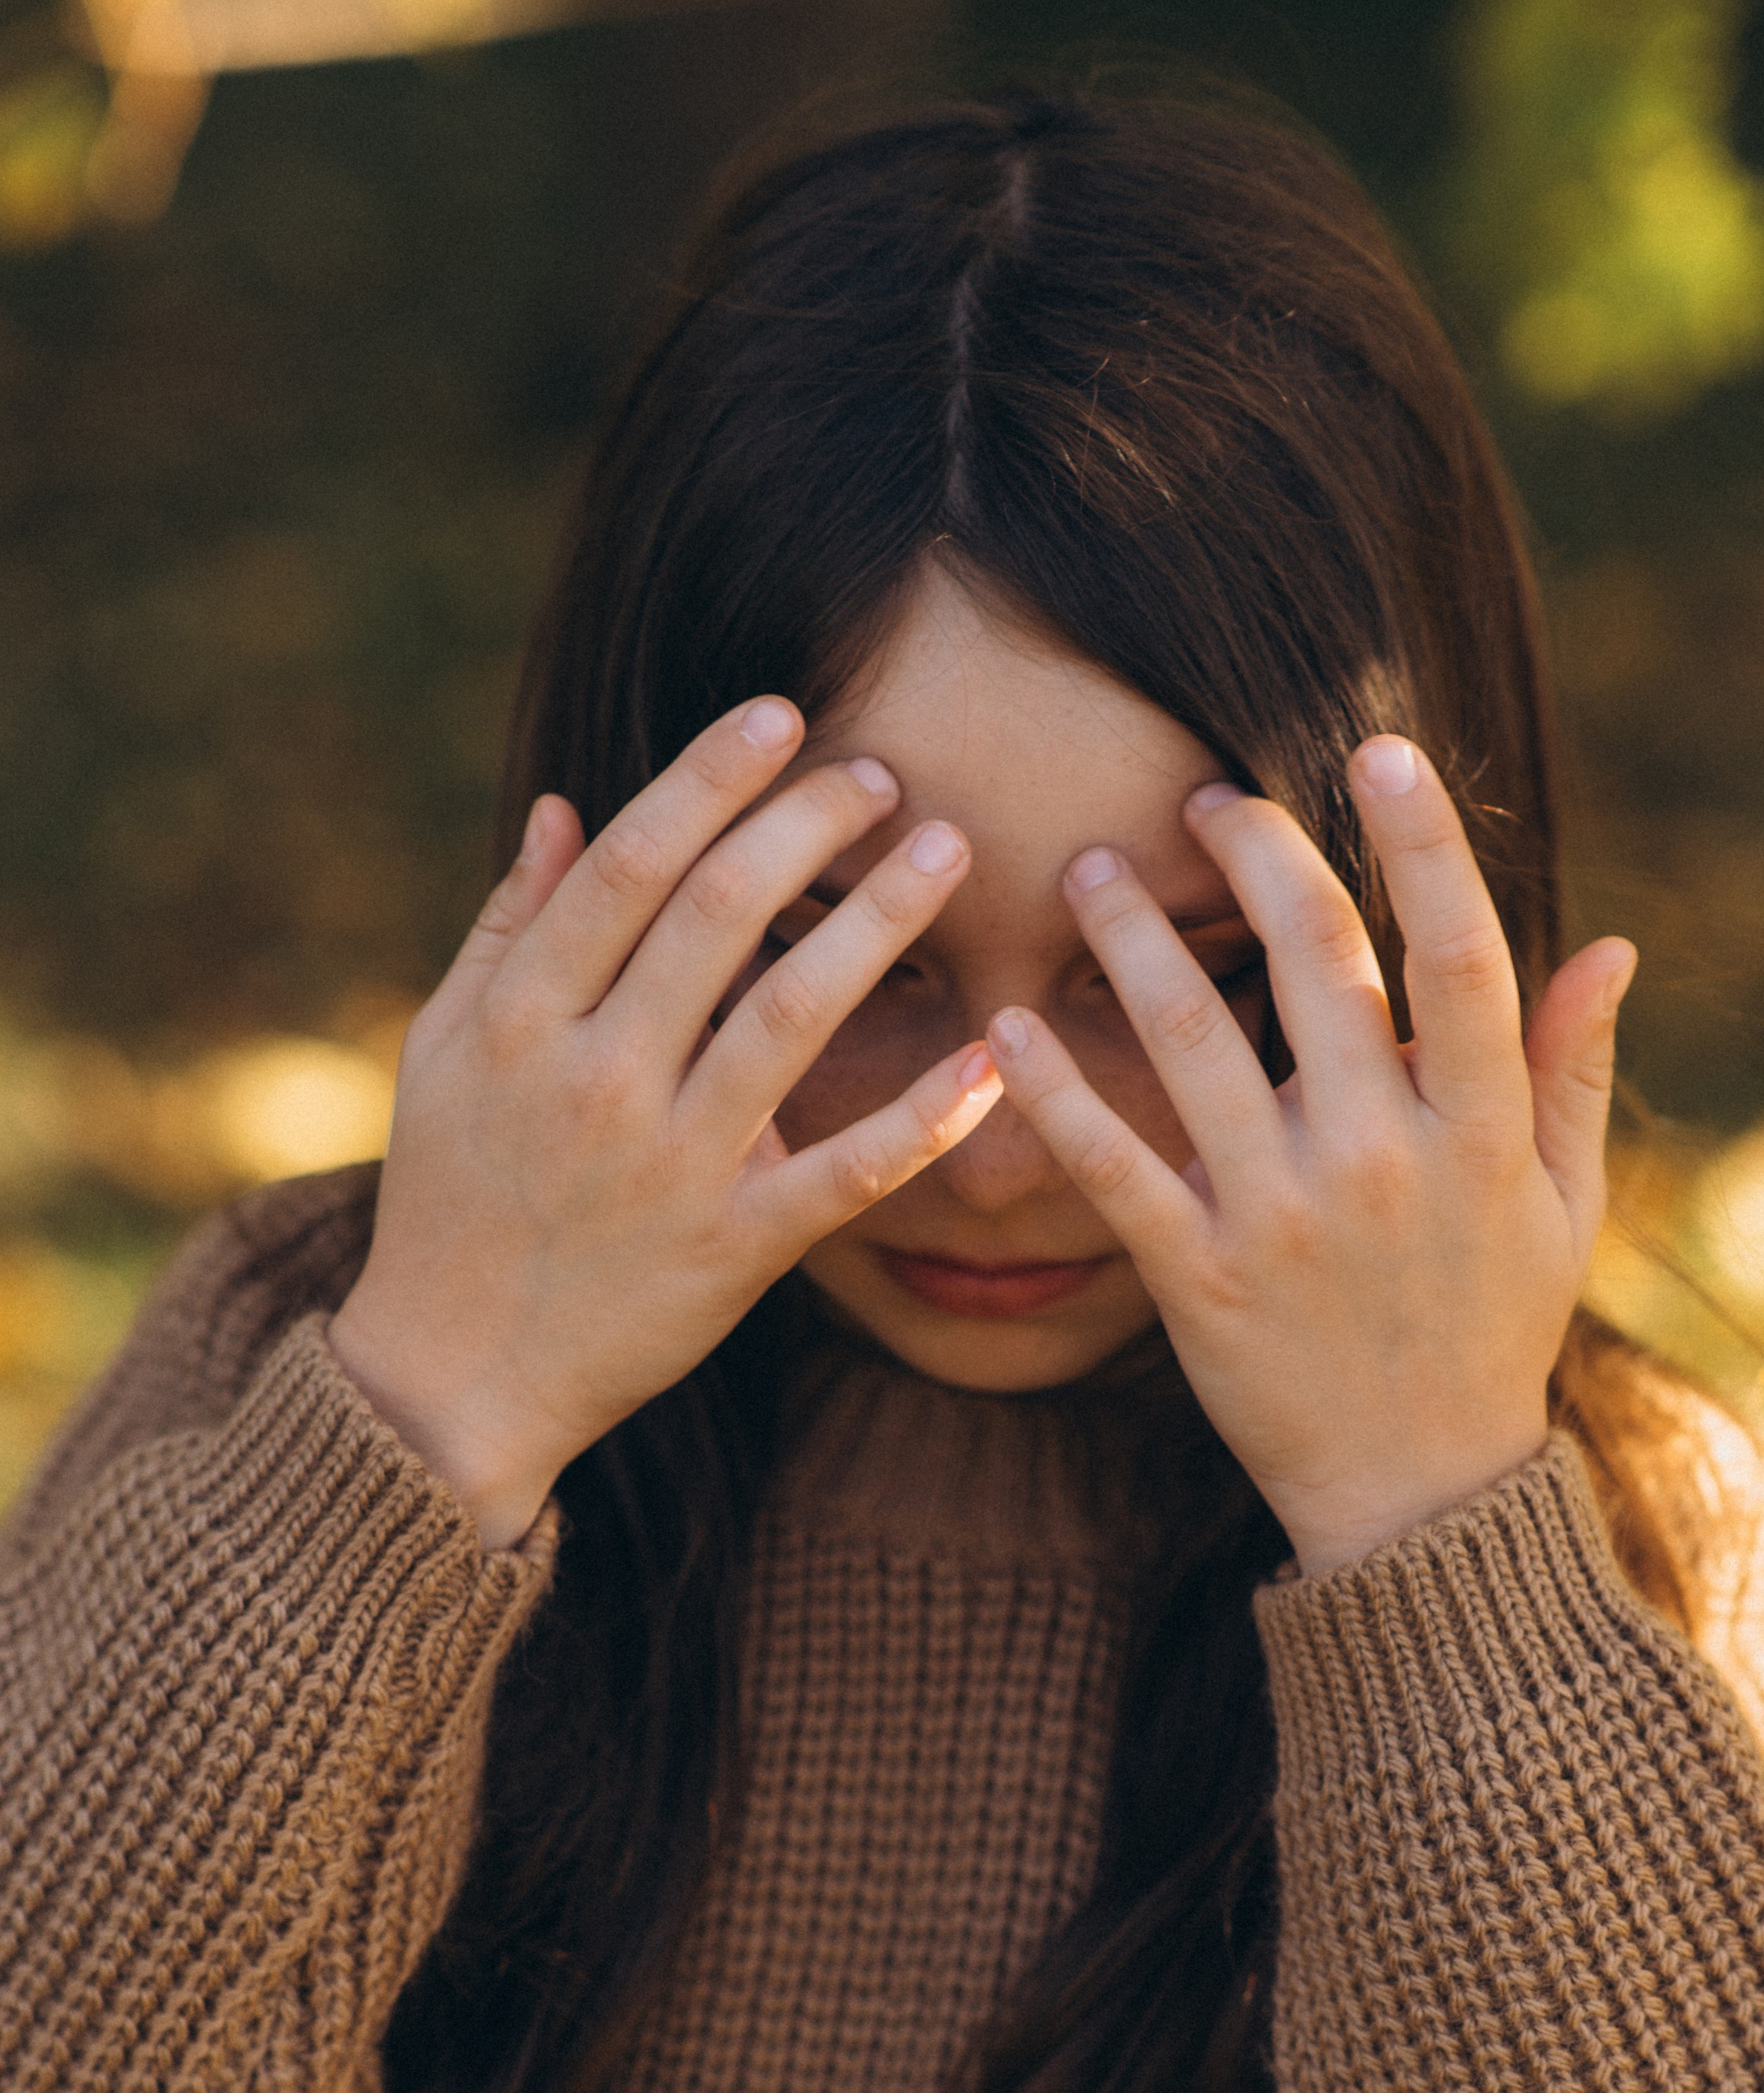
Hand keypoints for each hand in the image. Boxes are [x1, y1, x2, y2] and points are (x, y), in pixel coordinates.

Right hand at [329, 699, 999, 1546]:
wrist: (451, 1376)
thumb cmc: (450, 1200)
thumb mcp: (443, 1054)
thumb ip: (507, 930)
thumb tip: (570, 807)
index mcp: (522, 1018)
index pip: (630, 867)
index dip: (711, 778)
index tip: (784, 716)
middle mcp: (596, 1078)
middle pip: (715, 916)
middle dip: (808, 827)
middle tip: (885, 774)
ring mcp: (670, 1168)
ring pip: (787, 1017)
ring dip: (875, 922)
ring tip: (942, 851)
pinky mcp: (732, 1252)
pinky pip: (844, 1174)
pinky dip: (922, 1119)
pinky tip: (991, 1060)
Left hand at [983, 738, 1635, 1577]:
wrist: (1419, 1496)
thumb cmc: (1493, 1333)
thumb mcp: (1562, 1208)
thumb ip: (1573, 1071)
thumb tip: (1612, 942)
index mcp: (1481, 1133)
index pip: (1460, 954)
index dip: (1422, 844)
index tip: (1381, 752)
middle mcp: (1383, 1160)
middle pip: (1317, 967)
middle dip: (1256, 858)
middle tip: (1204, 799)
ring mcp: (1283, 1220)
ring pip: (1195, 1044)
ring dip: (1134, 940)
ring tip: (1091, 869)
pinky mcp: (1198, 1279)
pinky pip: (1114, 1166)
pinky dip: (1058, 1089)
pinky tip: (1010, 1018)